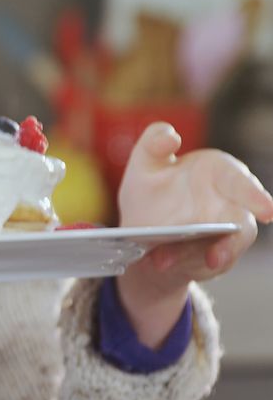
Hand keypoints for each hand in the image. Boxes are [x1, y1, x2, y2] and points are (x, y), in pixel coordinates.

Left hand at [116, 122, 272, 347]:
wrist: (139, 230)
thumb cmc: (150, 189)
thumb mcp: (145, 164)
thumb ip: (154, 143)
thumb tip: (170, 135)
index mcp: (219, 174)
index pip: (242, 183)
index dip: (255, 196)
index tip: (267, 210)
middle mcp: (228, 206)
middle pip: (241, 225)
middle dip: (231, 243)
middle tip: (217, 257)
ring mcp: (222, 235)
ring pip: (222, 249)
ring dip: (197, 257)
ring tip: (164, 260)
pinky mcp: (210, 258)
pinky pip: (202, 264)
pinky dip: (184, 264)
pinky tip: (161, 263)